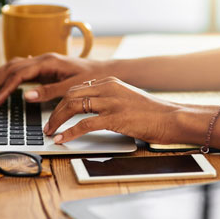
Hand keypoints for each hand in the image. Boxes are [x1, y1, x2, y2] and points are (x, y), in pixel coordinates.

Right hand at [0, 53, 111, 105]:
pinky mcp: (45, 66)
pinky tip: (4, 78)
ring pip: (14, 65)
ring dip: (0, 76)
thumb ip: (49, 92)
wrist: (104, 71)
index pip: (19, 74)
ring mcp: (43, 61)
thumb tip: (26, 96)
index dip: (5, 88)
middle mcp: (43, 58)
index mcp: (48, 62)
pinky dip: (9, 73)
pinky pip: (22, 67)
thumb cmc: (91, 78)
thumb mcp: (71, 87)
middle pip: (12, 67)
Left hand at [44, 76, 185, 143]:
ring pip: (73, 107)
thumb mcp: (126, 98)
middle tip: (48, 125)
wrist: (171, 117)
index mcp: (109, 81)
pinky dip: (69, 132)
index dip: (61, 101)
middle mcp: (108, 88)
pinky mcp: (115, 117)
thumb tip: (88, 110)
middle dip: (55, 111)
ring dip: (58, 120)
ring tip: (50, 131)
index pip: (77, 88)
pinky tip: (63, 138)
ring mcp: (111, 102)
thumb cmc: (151, 112)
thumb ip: (108, 99)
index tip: (53, 113)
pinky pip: (84, 124)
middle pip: (71, 95)